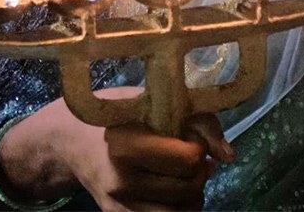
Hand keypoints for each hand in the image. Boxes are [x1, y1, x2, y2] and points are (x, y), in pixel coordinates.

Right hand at [102, 113, 234, 211]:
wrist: (74, 139)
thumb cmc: (118, 113)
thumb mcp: (154, 102)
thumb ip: (197, 122)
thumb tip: (229, 157)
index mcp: (128, 146)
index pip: (188, 159)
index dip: (198, 146)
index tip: (190, 136)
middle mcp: (123, 182)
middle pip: (189, 188)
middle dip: (200, 170)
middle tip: (192, 155)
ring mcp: (121, 207)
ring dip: (194, 194)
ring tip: (187, 174)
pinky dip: (180, 209)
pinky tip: (175, 190)